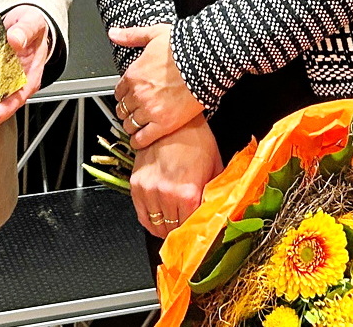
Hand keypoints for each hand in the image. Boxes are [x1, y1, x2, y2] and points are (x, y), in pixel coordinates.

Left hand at [108, 23, 204, 149]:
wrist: (206, 60)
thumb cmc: (183, 46)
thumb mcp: (154, 33)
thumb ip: (131, 35)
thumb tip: (114, 33)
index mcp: (133, 74)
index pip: (118, 92)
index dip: (124, 95)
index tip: (130, 97)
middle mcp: (138, 94)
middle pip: (123, 109)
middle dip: (127, 110)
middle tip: (135, 111)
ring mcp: (150, 110)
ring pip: (130, 124)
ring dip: (132, 125)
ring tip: (139, 125)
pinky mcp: (165, 123)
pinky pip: (143, 138)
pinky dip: (139, 141)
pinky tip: (141, 139)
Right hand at [130, 117, 222, 237]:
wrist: (174, 120)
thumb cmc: (196, 139)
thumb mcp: (215, 167)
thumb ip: (214, 194)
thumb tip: (217, 212)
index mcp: (188, 193)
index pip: (190, 227)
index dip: (195, 230)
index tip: (197, 231)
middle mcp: (166, 195)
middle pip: (172, 229)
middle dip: (180, 230)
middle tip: (186, 227)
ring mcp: (149, 191)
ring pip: (156, 226)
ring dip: (165, 228)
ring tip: (172, 225)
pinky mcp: (136, 185)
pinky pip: (141, 215)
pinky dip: (150, 221)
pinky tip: (159, 221)